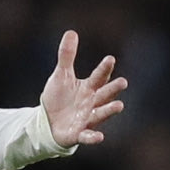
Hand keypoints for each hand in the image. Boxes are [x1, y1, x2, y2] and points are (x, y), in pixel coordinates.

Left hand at [40, 30, 127, 146]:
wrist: (47, 123)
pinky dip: (93, 137)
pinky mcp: (79, 133)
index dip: (104, 68)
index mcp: (89, 88)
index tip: (110, 59)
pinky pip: (87, 136)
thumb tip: (71, 32)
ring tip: (119, 105)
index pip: (99, 76)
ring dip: (110, 110)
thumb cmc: (58, 98)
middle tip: (122, 82)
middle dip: (113, 89)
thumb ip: (66, 56)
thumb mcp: (60, 76)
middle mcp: (92, 102)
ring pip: (101, 113)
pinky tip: (99, 137)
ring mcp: (87, 118)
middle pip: (105, 94)